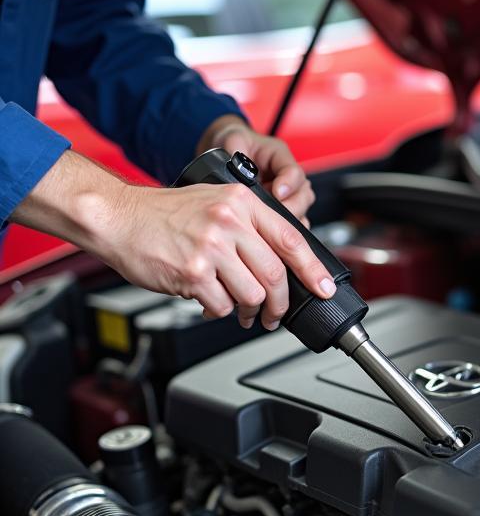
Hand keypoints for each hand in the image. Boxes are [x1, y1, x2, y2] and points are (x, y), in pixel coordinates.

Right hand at [109, 180, 334, 329]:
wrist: (118, 217)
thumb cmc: (164, 213)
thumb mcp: (216, 202)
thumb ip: (250, 226)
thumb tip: (283, 262)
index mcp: (242, 202)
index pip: (292, 238)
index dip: (313, 269)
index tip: (325, 288)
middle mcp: (229, 221)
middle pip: (275, 274)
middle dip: (280, 302)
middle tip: (276, 313)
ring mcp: (210, 248)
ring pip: (252, 294)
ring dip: (251, 310)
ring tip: (242, 311)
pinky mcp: (193, 273)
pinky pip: (221, 305)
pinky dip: (220, 311)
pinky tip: (211, 302)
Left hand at [198, 115, 314, 222]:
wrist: (232, 152)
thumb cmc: (235, 144)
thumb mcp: (233, 140)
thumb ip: (235, 151)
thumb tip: (232, 167)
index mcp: (280, 156)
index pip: (294, 172)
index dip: (288, 184)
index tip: (277, 193)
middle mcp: (290, 176)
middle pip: (304, 195)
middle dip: (290, 207)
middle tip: (272, 214)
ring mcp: (289, 194)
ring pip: (302, 211)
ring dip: (288, 220)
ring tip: (268, 223)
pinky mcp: (284, 208)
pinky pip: (293, 222)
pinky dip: (284, 230)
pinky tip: (269, 231)